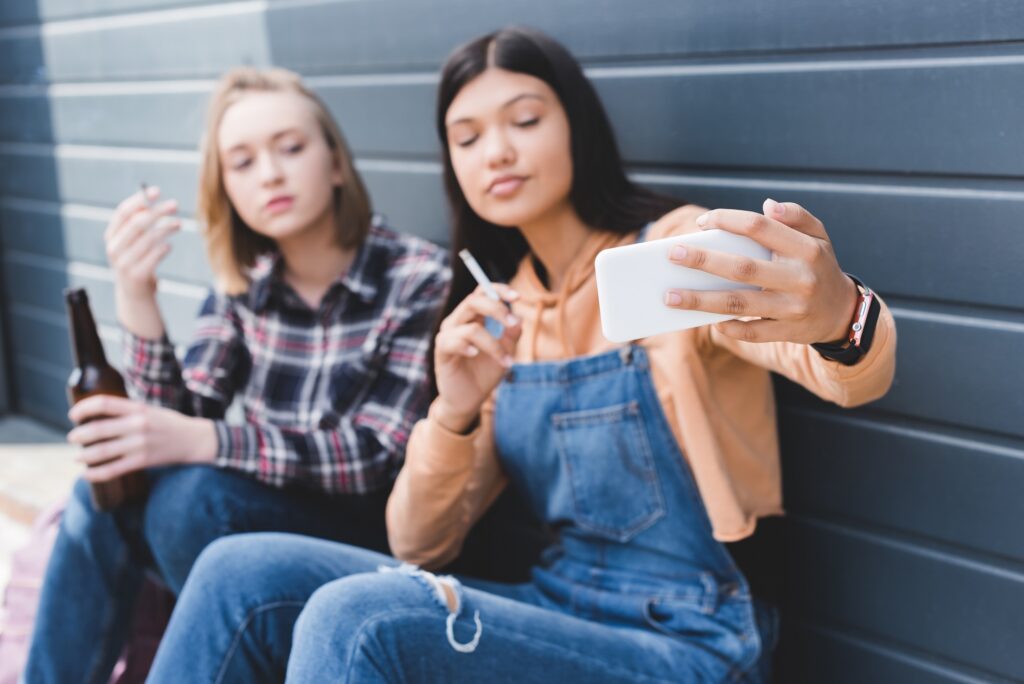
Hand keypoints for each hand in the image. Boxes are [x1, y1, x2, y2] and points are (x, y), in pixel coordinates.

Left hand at [68, 396, 216, 482]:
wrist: (196, 440)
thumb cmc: (170, 424)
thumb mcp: (150, 410)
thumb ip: (127, 412)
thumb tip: (97, 417)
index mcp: (138, 408)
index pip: (104, 403)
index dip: (83, 408)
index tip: (73, 414)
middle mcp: (138, 425)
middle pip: (97, 429)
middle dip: (79, 435)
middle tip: (72, 438)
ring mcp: (140, 444)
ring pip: (102, 451)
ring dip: (84, 455)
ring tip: (78, 457)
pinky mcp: (143, 461)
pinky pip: (113, 470)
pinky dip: (96, 474)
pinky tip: (87, 474)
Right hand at [105, 186, 180, 299]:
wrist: (134, 294)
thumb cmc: (137, 261)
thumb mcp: (132, 242)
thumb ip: (137, 224)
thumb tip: (149, 199)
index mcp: (111, 237)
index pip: (123, 213)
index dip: (139, 200)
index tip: (157, 191)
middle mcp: (114, 249)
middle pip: (137, 223)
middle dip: (157, 211)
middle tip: (175, 204)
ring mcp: (124, 263)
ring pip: (148, 239)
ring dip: (166, 228)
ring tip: (179, 224)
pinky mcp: (137, 276)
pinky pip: (154, 256)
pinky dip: (163, 248)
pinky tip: (169, 245)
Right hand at [433, 285, 521, 432]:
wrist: (469, 400)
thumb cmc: (485, 373)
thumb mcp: (505, 352)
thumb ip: (511, 334)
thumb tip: (519, 319)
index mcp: (472, 317)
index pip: (482, 292)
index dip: (499, 290)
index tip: (518, 297)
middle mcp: (458, 321)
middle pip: (474, 301)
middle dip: (497, 309)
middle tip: (514, 323)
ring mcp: (447, 335)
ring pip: (471, 328)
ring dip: (493, 344)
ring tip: (507, 362)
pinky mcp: (441, 351)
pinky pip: (453, 342)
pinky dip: (467, 347)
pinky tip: (475, 355)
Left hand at [665, 198, 857, 344]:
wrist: (844, 312)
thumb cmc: (818, 266)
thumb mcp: (818, 237)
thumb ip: (797, 216)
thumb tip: (768, 205)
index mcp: (805, 249)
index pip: (759, 227)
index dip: (727, 221)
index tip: (700, 222)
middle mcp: (799, 278)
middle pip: (742, 268)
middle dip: (703, 261)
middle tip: (671, 255)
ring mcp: (793, 309)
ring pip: (738, 304)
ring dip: (701, 301)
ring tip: (669, 296)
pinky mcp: (788, 333)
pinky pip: (751, 333)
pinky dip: (728, 327)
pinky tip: (705, 321)